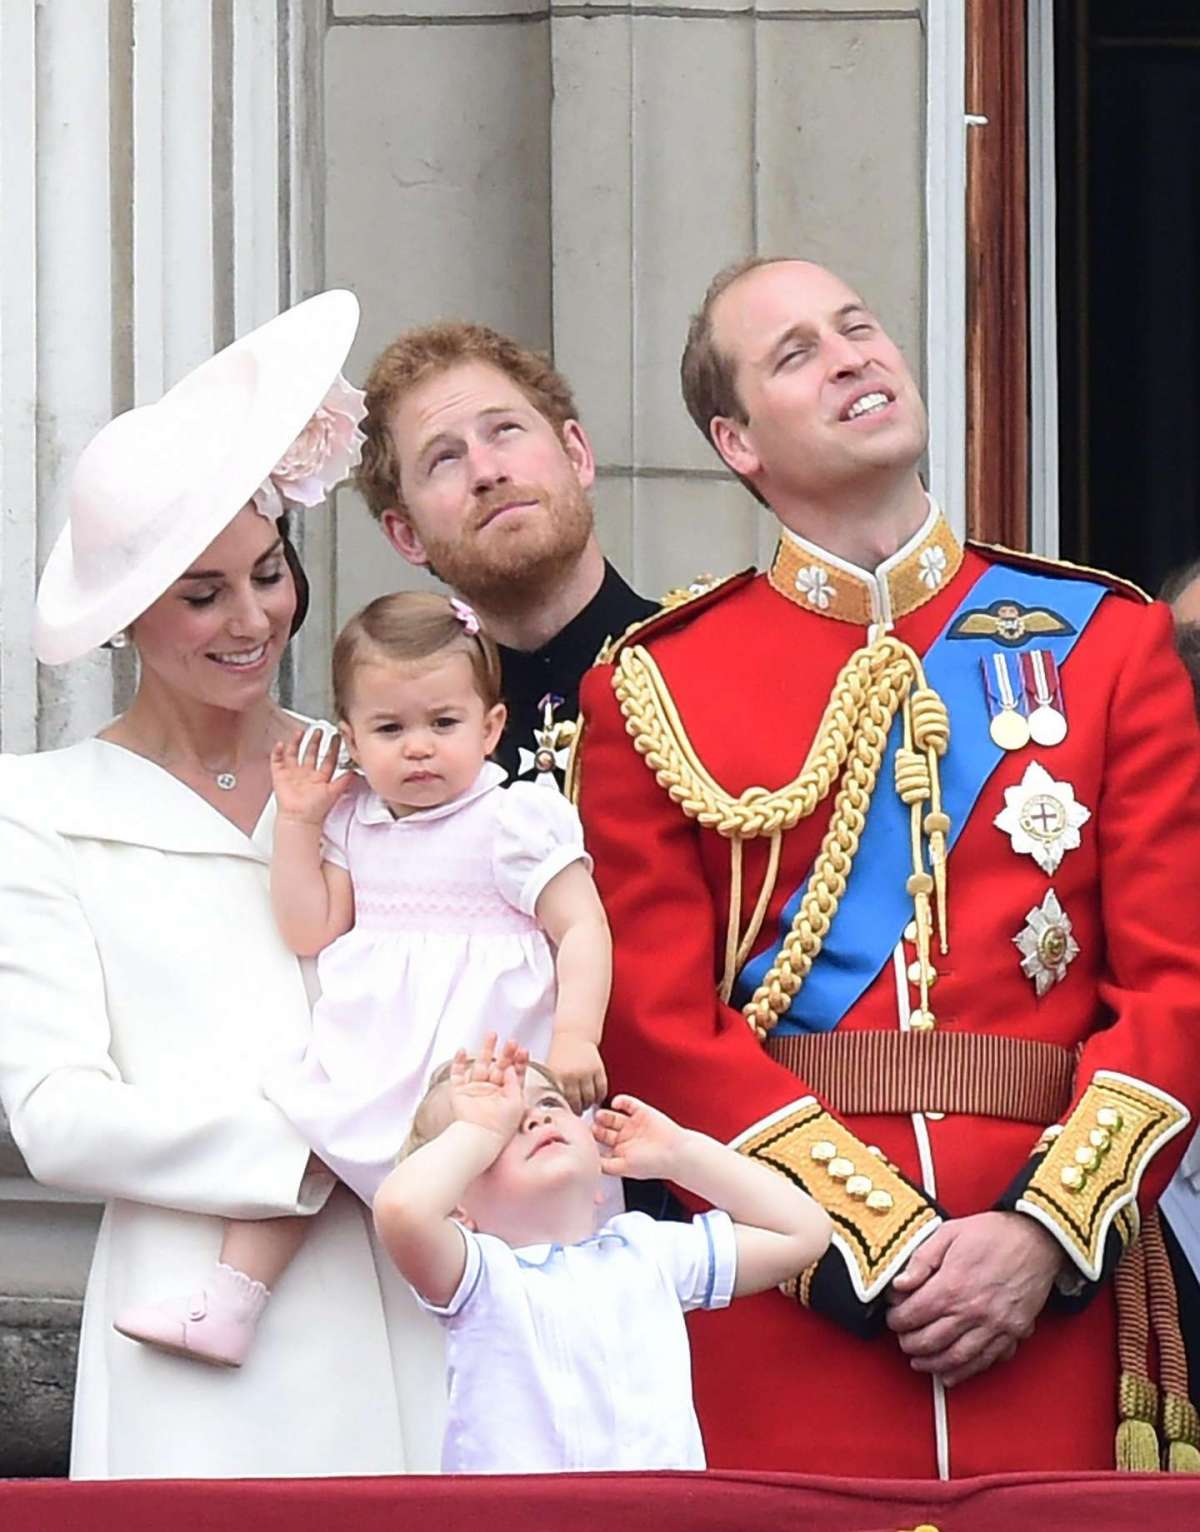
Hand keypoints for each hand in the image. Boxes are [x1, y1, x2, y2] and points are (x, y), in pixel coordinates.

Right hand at [270, 730, 352, 824]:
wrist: (301, 818)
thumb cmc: (316, 809)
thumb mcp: (335, 791)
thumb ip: (345, 780)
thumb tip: (355, 770)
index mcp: (320, 778)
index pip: (328, 759)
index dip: (333, 748)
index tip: (337, 737)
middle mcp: (307, 775)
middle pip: (311, 754)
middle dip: (315, 741)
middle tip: (319, 731)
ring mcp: (293, 774)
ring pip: (294, 754)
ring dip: (297, 743)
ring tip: (300, 732)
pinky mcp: (280, 776)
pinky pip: (277, 761)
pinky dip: (277, 752)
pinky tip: (281, 744)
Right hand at [447, 1034, 527, 1146]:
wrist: (479, 1137)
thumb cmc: (501, 1125)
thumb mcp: (517, 1102)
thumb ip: (516, 1082)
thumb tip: (512, 1067)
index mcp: (506, 1096)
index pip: (513, 1074)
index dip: (519, 1062)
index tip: (523, 1050)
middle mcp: (490, 1092)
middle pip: (498, 1066)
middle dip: (505, 1053)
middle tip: (511, 1041)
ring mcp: (475, 1091)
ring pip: (480, 1065)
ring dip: (486, 1050)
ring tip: (492, 1034)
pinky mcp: (459, 1092)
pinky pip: (457, 1074)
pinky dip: (459, 1062)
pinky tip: (463, 1050)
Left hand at [545, 1033, 607, 1113]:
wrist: (574, 1034)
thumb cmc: (559, 1053)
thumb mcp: (550, 1068)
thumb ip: (549, 1087)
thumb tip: (549, 1107)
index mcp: (557, 1076)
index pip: (562, 1103)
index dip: (564, 1111)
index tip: (564, 1115)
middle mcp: (572, 1075)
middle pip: (578, 1103)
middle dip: (576, 1110)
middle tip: (574, 1112)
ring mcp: (587, 1073)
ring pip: (590, 1099)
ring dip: (587, 1104)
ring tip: (583, 1104)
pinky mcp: (599, 1070)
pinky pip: (601, 1091)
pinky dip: (598, 1097)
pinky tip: (593, 1097)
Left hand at [592, 1094, 686, 1180]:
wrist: (676, 1153)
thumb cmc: (652, 1164)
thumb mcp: (623, 1168)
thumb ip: (605, 1166)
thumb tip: (587, 1165)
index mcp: (619, 1151)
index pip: (599, 1143)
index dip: (590, 1140)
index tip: (580, 1138)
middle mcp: (624, 1137)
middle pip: (603, 1128)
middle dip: (595, 1127)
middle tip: (588, 1126)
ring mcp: (632, 1123)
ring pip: (612, 1115)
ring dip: (604, 1115)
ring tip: (599, 1116)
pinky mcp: (641, 1111)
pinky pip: (627, 1103)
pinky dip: (619, 1101)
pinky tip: (615, 1104)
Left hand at [886, 1211, 1064, 1386]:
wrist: (1036, 1239)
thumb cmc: (993, 1234)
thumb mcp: (948, 1234)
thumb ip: (921, 1260)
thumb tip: (899, 1284)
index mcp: (952, 1286)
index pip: (913, 1315)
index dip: (897, 1320)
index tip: (893, 1318)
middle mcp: (972, 1311)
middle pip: (931, 1341)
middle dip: (910, 1345)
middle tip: (903, 1341)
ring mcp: (994, 1325)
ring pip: (956, 1358)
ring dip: (933, 1364)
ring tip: (920, 1362)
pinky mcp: (1012, 1333)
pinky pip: (986, 1360)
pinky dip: (965, 1372)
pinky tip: (951, 1373)